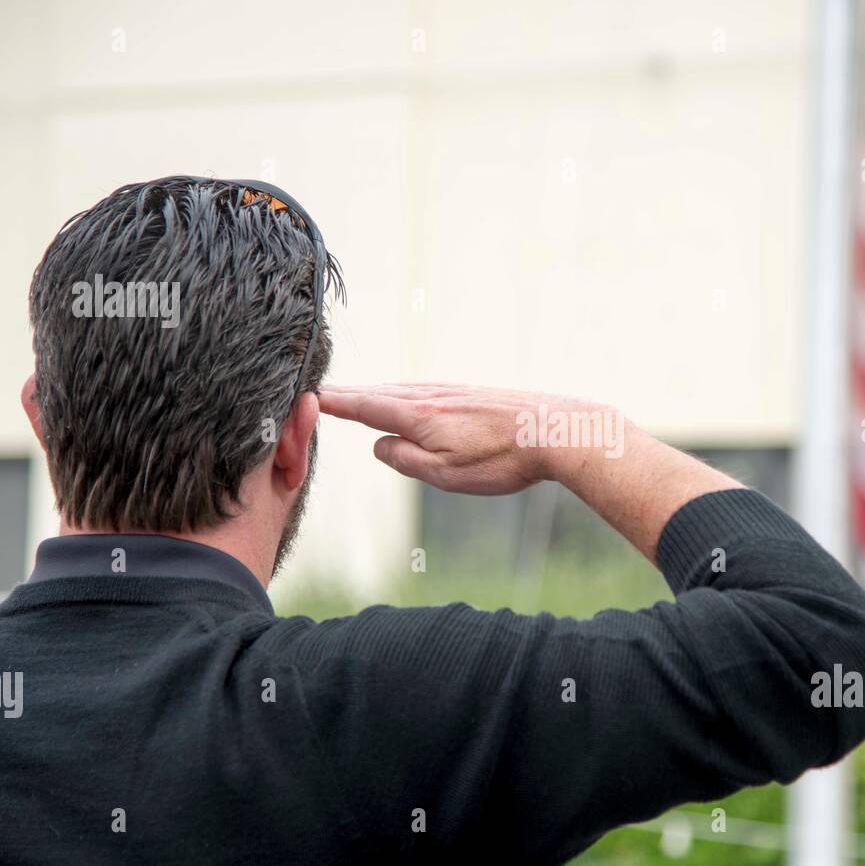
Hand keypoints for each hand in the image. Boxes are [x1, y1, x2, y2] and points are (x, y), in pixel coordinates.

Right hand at [317, 383, 615, 494]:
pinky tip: (409, 398)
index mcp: (419, 417)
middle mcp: (431, 397)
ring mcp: (453, 392)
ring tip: (356, 393)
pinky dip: (405, 393)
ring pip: (404, 391)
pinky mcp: (472, 395)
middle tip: (320, 391)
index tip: (308, 397)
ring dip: (376, 392)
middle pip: (380, 394)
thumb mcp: (445, 474)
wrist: (556, 431)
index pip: (366, 407)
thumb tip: (380, 446)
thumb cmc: (502, 459)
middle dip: (349, 394)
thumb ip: (405, 461)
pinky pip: (426, 392)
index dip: (335, 404)